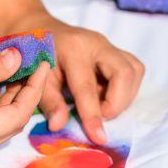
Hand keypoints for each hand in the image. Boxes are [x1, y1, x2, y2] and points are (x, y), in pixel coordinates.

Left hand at [0, 13, 143, 144]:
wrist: (37, 29)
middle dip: (118, 102)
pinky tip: (105, 95)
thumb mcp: (34, 78)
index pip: (87, 87)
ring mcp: (108, 44)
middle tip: (101, 115)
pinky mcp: (115, 50)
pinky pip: (132, 70)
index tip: (99, 138)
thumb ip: (48, 102)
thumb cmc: (33, 56)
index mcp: (73, 49)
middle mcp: (96, 43)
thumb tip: (58, 126)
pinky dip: (124, 88)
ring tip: (102, 106)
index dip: (93, 115)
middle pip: (125, 73)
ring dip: (124, 96)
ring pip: (134, 70)